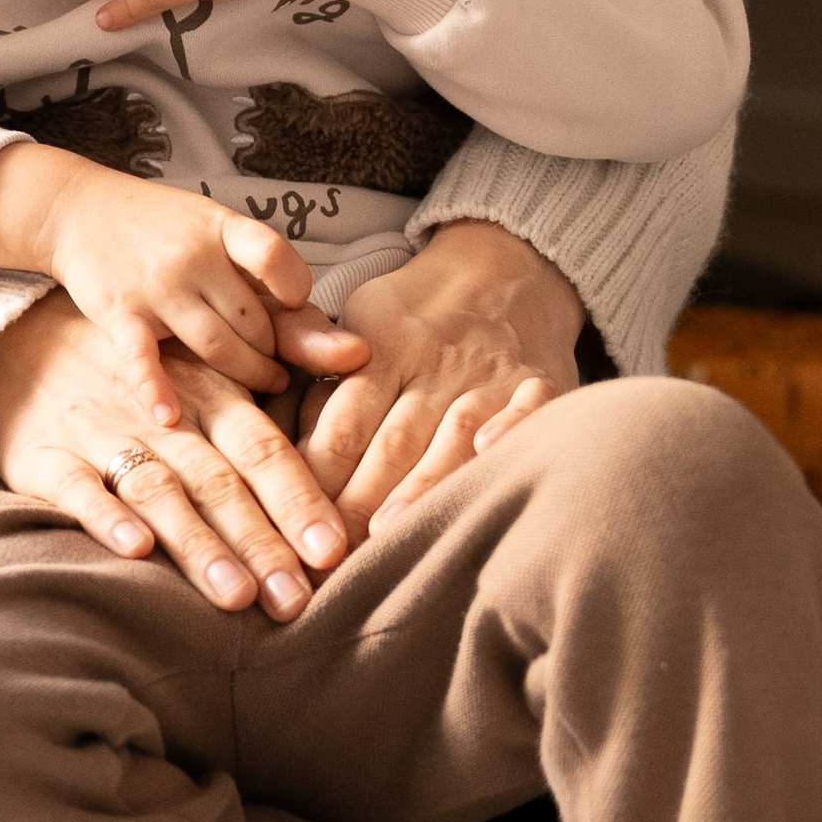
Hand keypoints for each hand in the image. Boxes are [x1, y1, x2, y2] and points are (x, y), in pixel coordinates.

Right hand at [0, 139, 369, 427]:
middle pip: (254, 321)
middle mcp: (193, 255)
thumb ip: (280, 292)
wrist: (80, 208)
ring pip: (216, 346)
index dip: (295, 291)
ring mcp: (156, 285)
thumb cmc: (168, 232)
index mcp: (224, 228)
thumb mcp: (221, 240)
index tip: (293, 308)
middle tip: (280, 375)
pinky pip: (142, 357)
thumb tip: (359, 351)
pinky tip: (171, 417)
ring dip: (245, 375)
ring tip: (261, 387)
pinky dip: (157, 389)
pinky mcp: (119, 313)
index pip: (275, 256)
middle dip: (273, 354)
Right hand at [0, 289, 356, 621]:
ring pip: (158, 491)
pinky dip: (106, 517)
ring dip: (198, 543)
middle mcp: (162, 417)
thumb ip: (283, 361)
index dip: (299, 501)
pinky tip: (135, 549)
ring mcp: (102, 435)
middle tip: (295, 600)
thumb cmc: (139, 364)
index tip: (334, 552)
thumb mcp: (207, 358)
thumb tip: (362, 354)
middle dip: (260, 543)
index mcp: (208, 395)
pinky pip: (77, 488)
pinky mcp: (46, 456)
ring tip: (234, 595)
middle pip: (219, 484)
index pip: (263, 451)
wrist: (22, 334)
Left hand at [298, 217, 586, 539]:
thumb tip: (281, 462)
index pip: (340, 424)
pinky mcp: (540, 381)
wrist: (505, 261)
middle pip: (391, 442)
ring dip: (420, 484)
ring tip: (390, 534)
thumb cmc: (416, 311)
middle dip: (357, 503)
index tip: (293, 530)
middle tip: (329, 560)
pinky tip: (490, 455)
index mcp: (380, 350)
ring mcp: (489, 375)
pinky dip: (512, 429)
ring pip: (452, 435)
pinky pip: (530, 407)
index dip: (315, 479)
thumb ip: (322, 388)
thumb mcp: (358, 324)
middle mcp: (433, 365)